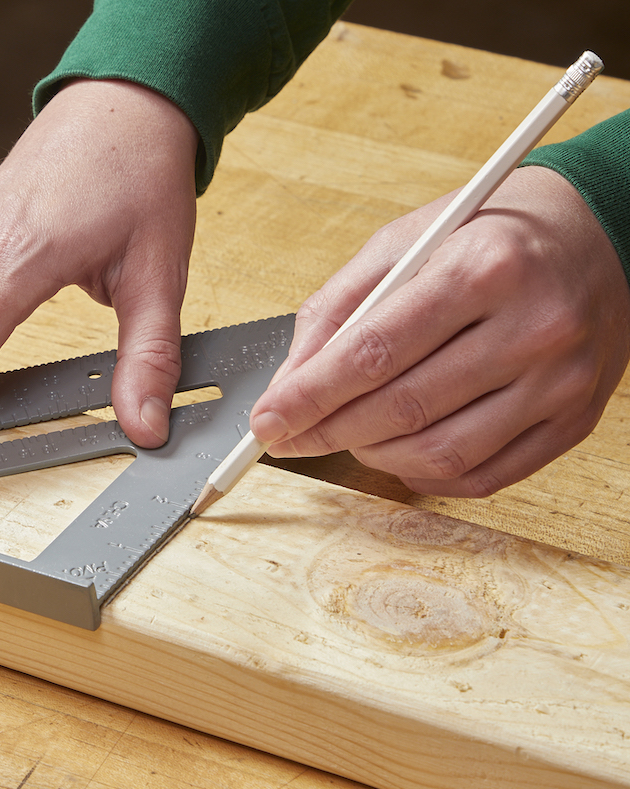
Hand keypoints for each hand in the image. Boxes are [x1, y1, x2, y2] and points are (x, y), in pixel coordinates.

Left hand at [250, 166, 629, 496]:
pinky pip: (482, 477)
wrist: (597, 235)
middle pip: (403, 408)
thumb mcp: (402, 242)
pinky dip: (423, 474)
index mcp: (484, 267)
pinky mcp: (574, 420)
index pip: (374, 352)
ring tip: (346, 434)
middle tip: (291, 434)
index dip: (310, 396)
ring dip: (372, 455)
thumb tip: (289, 382)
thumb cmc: (487, 234)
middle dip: (329, 430)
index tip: (267, 421)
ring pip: (440, 453)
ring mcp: (560, 381)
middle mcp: (532, 326)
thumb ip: (337, 309)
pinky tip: (398, 451)